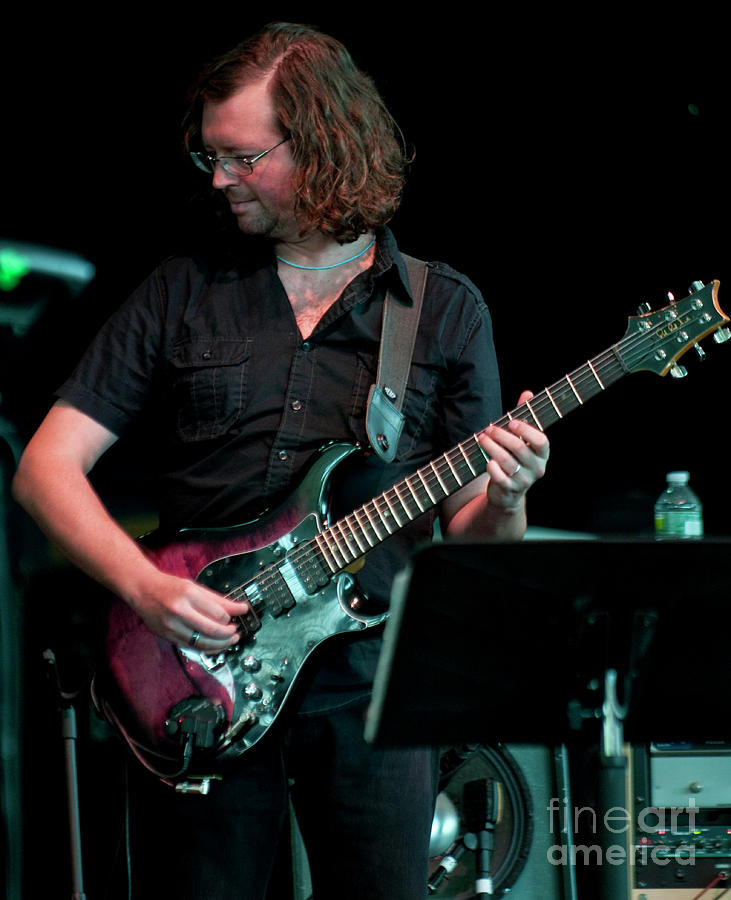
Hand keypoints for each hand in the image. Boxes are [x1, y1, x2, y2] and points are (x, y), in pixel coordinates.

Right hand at [128, 570, 244, 653]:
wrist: (143, 591)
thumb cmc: (169, 587)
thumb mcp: (195, 587)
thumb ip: (218, 600)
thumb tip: (241, 608)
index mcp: (188, 594)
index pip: (217, 612)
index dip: (230, 617)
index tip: (237, 616)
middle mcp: (179, 611)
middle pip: (211, 630)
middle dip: (228, 634)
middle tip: (236, 631)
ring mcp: (172, 626)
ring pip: (202, 642)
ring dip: (221, 644)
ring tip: (230, 640)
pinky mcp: (168, 637)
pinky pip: (192, 647)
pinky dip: (207, 648)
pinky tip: (215, 645)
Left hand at [478, 390, 549, 511]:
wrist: (508, 493)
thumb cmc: (515, 460)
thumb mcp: (521, 440)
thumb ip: (525, 417)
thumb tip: (527, 393)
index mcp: (542, 454)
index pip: (541, 441)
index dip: (526, 430)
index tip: (511, 422)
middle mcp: (537, 468)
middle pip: (519, 448)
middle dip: (501, 436)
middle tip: (488, 428)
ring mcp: (524, 480)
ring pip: (507, 461)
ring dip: (491, 447)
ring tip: (481, 438)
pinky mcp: (510, 490)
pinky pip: (500, 477)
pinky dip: (492, 468)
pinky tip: (487, 461)